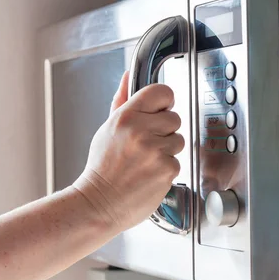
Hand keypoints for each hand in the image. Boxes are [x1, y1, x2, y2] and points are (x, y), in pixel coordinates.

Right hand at [74, 72, 183, 233]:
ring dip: (167, 150)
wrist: (99, 203)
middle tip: (146, 145)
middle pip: (175, 118)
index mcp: (126, 116)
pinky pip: (178, 161)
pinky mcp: (167, 169)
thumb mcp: (107, 128)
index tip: (159, 111)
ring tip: (146, 161)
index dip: (164, 102)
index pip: (162, 92)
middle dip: (164, 131)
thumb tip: (129, 76)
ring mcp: (156, 150)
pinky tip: (149, 174)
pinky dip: (166, 169)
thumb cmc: (102, 168)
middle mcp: (141, 130)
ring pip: (179, 140)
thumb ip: (122, 100)